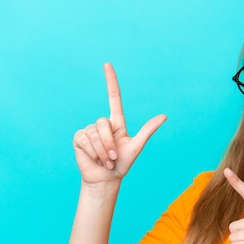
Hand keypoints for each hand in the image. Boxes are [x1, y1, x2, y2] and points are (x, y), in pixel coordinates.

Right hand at [72, 62, 166, 184]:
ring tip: (105, 161)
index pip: (113, 97)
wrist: (106, 179)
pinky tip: (94, 159)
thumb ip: (148, 130)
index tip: (107, 64)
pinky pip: (84, 140)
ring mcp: (89, 130)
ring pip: (95, 133)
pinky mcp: (79, 139)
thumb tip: (164, 116)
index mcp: (117, 123)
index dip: (111, 81)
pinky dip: (92, 153)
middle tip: (113, 158)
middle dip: (109, 144)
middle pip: (103, 123)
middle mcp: (102, 124)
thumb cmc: (123, 164)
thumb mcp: (136, 146)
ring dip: (102, 151)